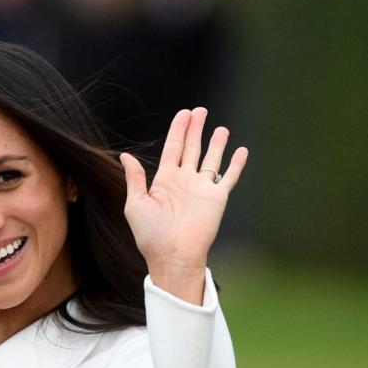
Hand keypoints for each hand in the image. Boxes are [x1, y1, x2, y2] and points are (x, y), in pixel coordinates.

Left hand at [121, 107, 246, 302]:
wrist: (172, 256)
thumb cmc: (150, 235)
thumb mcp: (136, 204)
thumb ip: (135, 178)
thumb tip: (125, 156)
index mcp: (164, 181)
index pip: (173, 148)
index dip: (178, 130)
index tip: (184, 113)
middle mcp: (184, 181)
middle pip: (191, 148)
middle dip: (196, 129)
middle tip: (200, 111)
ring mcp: (202, 188)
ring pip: (211, 159)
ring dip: (216, 143)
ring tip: (220, 127)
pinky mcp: (218, 198)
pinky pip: (230, 177)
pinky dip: (236, 164)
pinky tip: (241, 150)